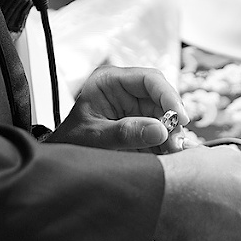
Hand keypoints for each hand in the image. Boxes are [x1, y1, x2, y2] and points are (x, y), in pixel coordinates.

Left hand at [47, 65, 189, 152]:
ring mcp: (135, 109)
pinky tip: (168, 155)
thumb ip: (125, 133)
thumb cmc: (70, 143)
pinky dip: (168, 144)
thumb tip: (160, 130)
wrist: (60, 161)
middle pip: (162, 98)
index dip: (168, 96)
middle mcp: (126, 92)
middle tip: (176, 142)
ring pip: (166, 116)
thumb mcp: (94, 137)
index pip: (148, 79)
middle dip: (172, 120)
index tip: (179, 117)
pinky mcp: (141, 126)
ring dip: (172, 134)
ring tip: (172, 152)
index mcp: (109, 82)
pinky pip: (163, 132)